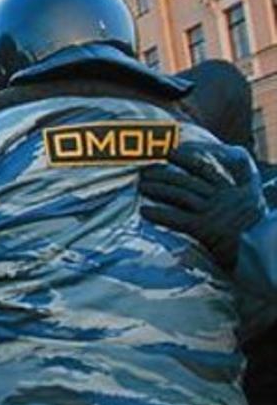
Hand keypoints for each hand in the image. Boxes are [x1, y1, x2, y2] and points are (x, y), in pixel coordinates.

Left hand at [139, 141, 264, 269]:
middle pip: (188, 181)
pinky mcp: (205, 229)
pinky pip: (178, 219)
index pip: (205, 169)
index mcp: (232, 191)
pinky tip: (144, 210)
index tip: (170, 152)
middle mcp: (222, 198)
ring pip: (182, 195)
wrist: (262, 251)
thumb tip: (234, 156)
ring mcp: (213, 213)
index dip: (186, 159)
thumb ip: (243, 179)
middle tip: (145, 170)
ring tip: (141, 186)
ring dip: (159, 189)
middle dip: (164, 174)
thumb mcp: (254, 199)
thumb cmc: (255, 229)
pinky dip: (160, 214)